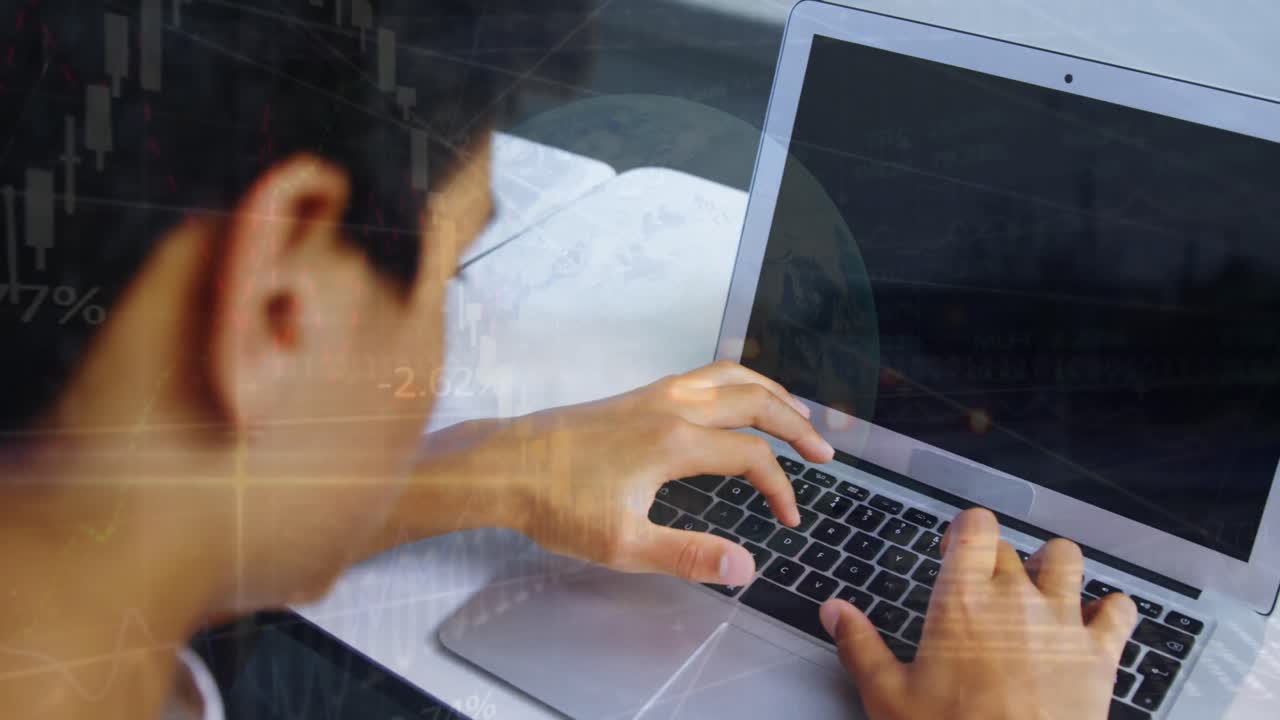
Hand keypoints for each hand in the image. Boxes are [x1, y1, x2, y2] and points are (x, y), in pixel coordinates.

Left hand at [425, 361, 833, 584]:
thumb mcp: (623, 545)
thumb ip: (688, 555)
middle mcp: (672, 407)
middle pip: (755, 401)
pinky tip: (735, 401)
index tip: (789, 520)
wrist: (504, 465)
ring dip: (771, 393)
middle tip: (826, 451)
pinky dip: (737, 382)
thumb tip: (746, 566)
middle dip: (797, 424)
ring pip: (731, 376)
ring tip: (796, 415)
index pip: (752, 457)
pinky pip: (704, 374)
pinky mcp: (638, 394)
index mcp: (675, 443)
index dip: (781, 488)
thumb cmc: (557, 504)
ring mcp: (654, 394)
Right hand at [819, 508, 1137, 719]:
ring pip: (1067, 559)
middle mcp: (1015, 598)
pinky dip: (1111, 610)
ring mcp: (1062, 622)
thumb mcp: (889, 698)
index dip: (964, 532)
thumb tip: (835, 611)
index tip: (954, 551)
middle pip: (1011, 547)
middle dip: (996, 559)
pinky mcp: (1100, 654)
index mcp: (961, 600)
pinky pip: (1120, 610)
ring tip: (1038, 589)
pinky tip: (1096, 621)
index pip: (974, 525)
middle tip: (982, 586)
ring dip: (1053, 567)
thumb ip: (860, 647)